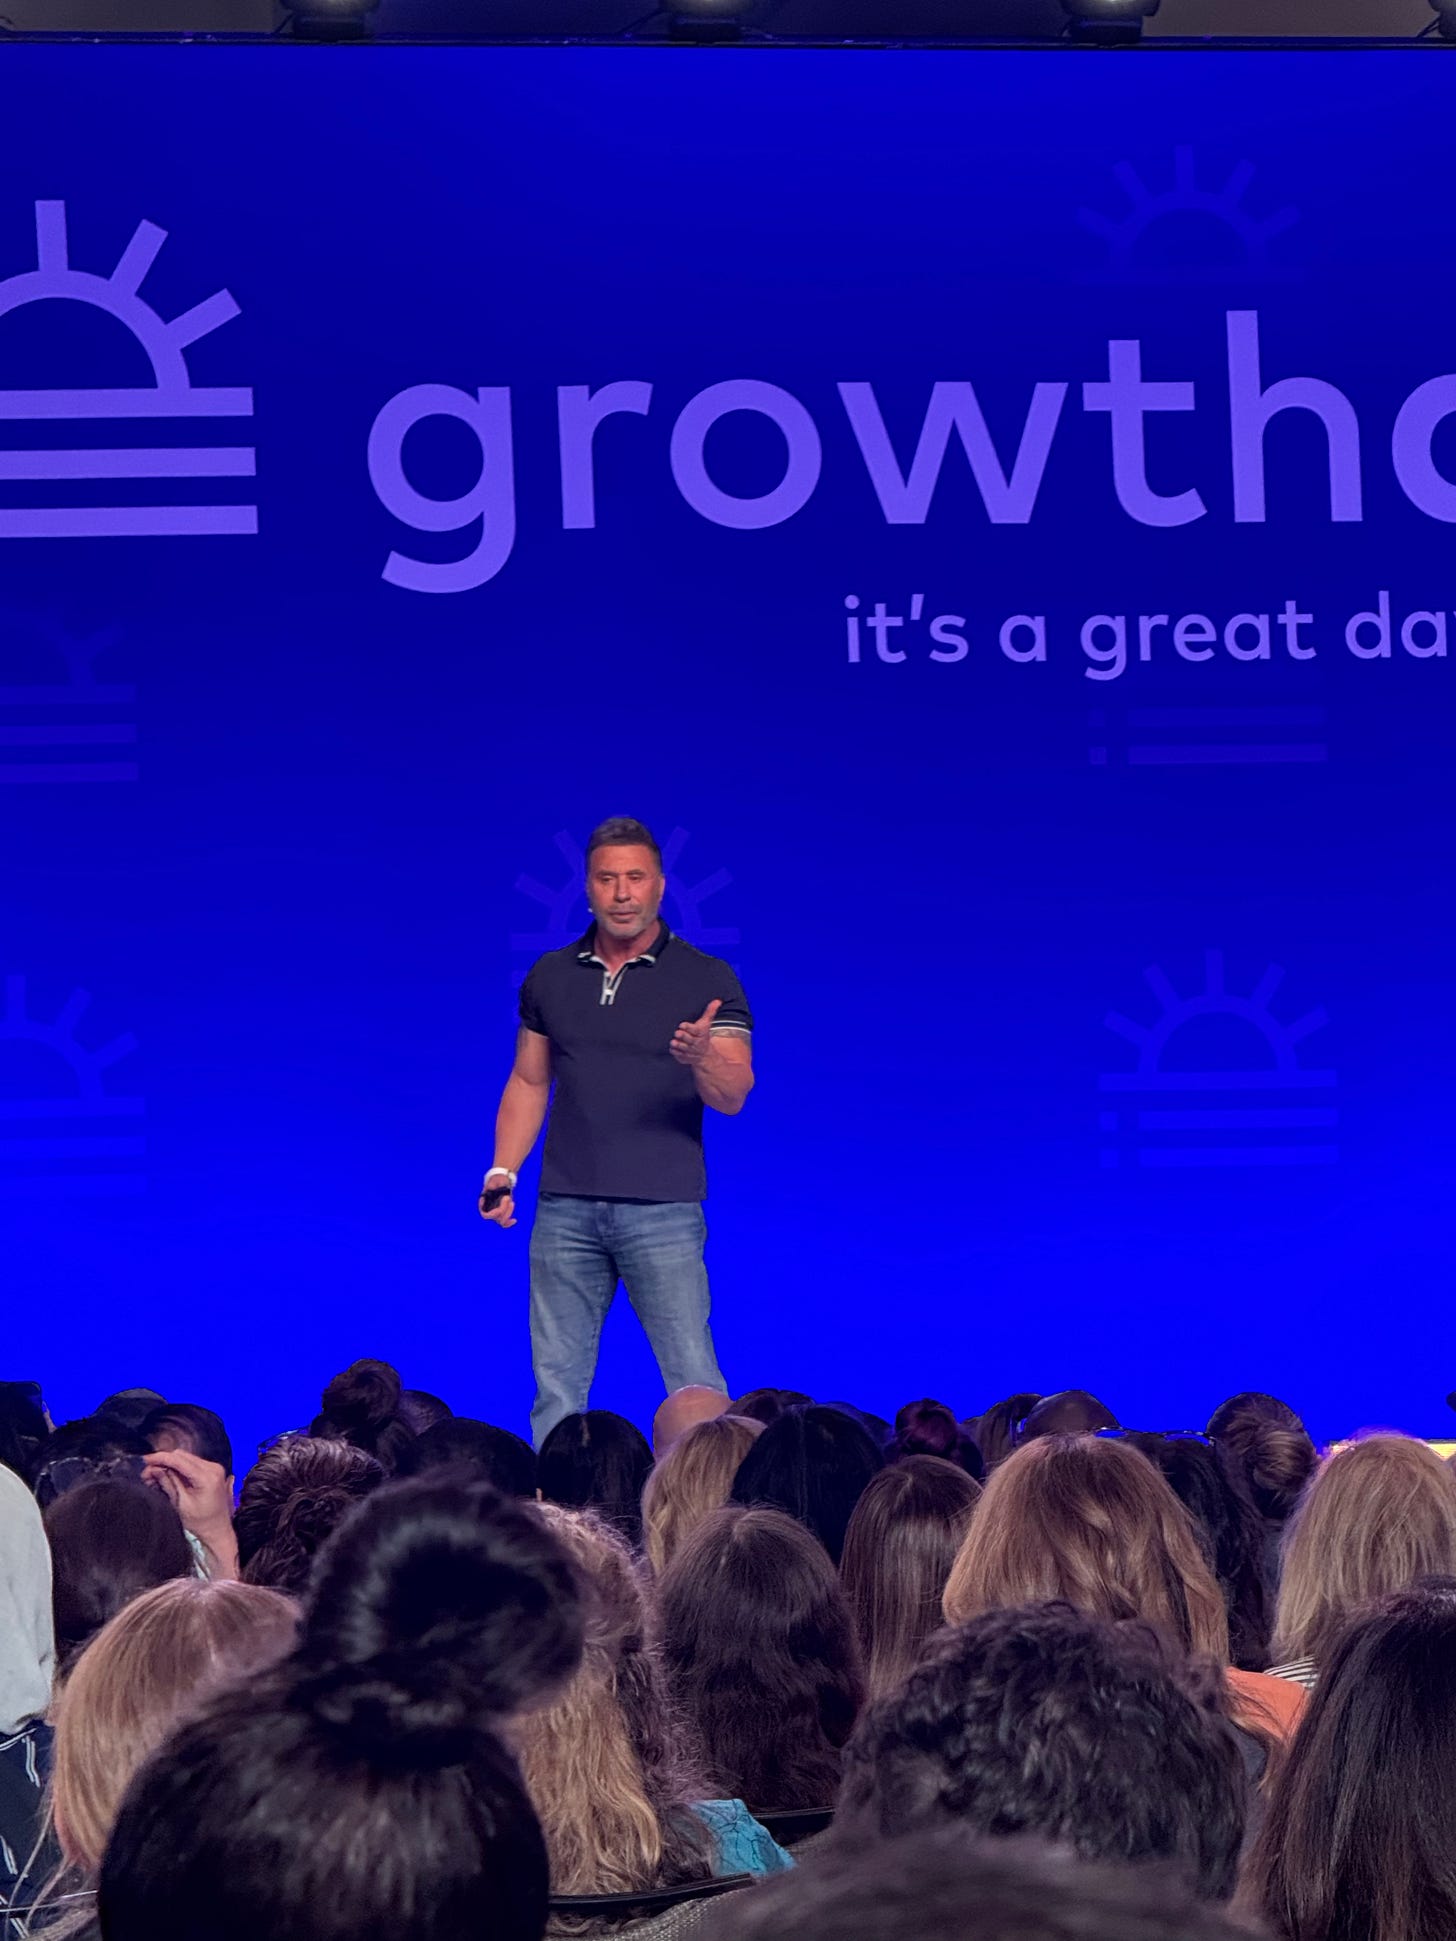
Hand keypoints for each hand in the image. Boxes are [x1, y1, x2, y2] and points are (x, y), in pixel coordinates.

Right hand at [143, 1449, 237, 1578]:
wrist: (218, 1530)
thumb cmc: (200, 1523)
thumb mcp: (181, 1504)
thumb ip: (169, 1483)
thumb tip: (155, 1468)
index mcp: (207, 1477)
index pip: (180, 1460)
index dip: (161, 1458)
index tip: (145, 1460)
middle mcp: (213, 1468)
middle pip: (182, 1456)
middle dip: (163, 1462)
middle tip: (147, 1473)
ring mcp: (214, 1468)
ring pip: (186, 1458)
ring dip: (169, 1464)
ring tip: (154, 1476)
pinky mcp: (212, 1471)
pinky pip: (192, 1463)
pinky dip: (178, 1467)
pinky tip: (166, 1476)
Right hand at [479, 1182, 516, 1228]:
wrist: (502, 1181)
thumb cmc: (497, 1180)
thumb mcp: (494, 1180)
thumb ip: (493, 1184)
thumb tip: (493, 1189)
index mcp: (484, 1202)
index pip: (484, 1213)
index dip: (492, 1214)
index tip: (498, 1208)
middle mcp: (489, 1209)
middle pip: (495, 1217)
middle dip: (503, 1209)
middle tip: (507, 1197)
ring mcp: (496, 1212)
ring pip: (501, 1220)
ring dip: (508, 1213)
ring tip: (511, 1202)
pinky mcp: (503, 1213)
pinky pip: (504, 1222)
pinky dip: (509, 1223)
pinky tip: (514, 1220)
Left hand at [670, 998, 721, 1065]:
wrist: (705, 1055)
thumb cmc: (703, 1035)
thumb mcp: (706, 1024)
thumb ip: (710, 1012)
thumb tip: (718, 1000)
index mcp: (700, 1033)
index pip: (695, 1030)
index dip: (688, 1027)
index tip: (682, 1025)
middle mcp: (695, 1043)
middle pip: (689, 1039)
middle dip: (683, 1036)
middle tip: (677, 1033)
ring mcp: (690, 1051)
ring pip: (683, 1048)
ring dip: (678, 1045)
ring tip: (673, 1042)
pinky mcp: (684, 1057)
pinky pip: (678, 1055)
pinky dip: (675, 1052)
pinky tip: (673, 1048)